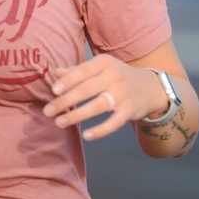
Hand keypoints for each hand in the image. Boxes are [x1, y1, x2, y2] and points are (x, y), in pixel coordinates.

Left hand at [42, 54, 165, 141]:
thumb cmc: (117, 76)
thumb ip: (77, 70)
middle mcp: (115, 76)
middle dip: (65, 101)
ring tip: (59, 122)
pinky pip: (114, 122)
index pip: (83, 71)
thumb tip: (55, 73)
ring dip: (76, 115)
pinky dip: (101, 130)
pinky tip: (86, 135)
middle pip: (86, 89)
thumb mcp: (100, 68)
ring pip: (97, 106)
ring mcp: (123, 94)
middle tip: (48, 111)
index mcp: (105, 63)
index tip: (53, 91)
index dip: (67, 81)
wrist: (150, 87)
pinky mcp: (129, 110)